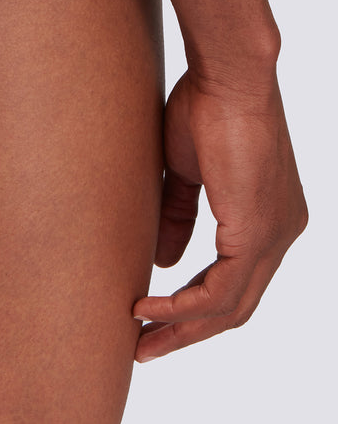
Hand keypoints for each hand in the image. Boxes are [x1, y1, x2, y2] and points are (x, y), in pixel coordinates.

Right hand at [132, 66, 307, 360]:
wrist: (227, 76)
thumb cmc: (206, 105)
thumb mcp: (188, 172)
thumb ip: (180, 215)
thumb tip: (167, 263)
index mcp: (271, 216)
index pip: (236, 279)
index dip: (195, 303)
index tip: (155, 315)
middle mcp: (283, 233)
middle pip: (237, 305)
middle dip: (188, 331)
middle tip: (146, 347)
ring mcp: (275, 236)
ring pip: (232, 307)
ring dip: (182, 327)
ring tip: (140, 337)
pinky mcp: (256, 233)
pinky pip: (222, 291)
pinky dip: (185, 306)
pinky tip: (152, 306)